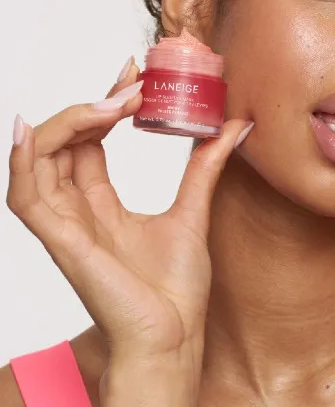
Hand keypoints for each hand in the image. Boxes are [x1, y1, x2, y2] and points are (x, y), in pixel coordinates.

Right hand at [7, 59, 251, 367]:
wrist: (176, 337)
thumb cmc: (175, 288)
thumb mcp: (193, 209)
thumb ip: (206, 165)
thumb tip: (235, 125)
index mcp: (101, 205)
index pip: (90, 143)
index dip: (106, 104)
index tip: (134, 72)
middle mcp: (78, 211)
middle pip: (65, 144)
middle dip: (92, 105)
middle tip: (130, 81)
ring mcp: (66, 226)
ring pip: (40, 161)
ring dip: (69, 123)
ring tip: (109, 102)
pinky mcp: (63, 243)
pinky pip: (26, 198)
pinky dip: (23, 162)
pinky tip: (33, 130)